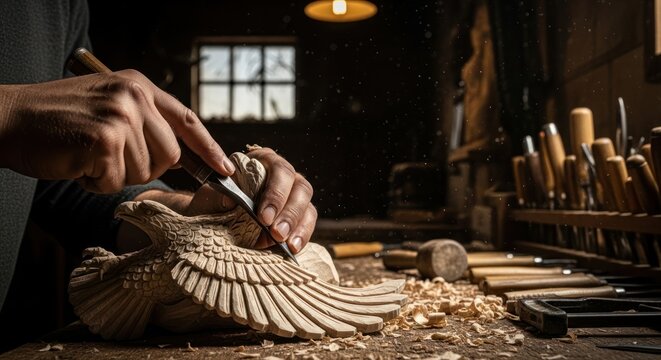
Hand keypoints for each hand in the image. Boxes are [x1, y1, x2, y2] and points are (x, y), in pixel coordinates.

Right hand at [0, 70, 233, 192]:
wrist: (9, 118)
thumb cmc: (59, 120)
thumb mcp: (109, 105)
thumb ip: (145, 122)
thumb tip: (183, 156)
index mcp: (139, 86)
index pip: (188, 120)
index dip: (209, 149)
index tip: (226, 169)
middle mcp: (134, 96)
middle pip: (170, 155)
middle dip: (142, 167)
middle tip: (108, 157)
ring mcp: (120, 115)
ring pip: (144, 171)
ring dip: (114, 174)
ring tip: (88, 155)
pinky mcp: (104, 139)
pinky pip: (116, 181)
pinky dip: (95, 181)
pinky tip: (77, 163)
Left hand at [181, 148, 315, 253]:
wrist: (212, 218)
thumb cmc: (213, 202)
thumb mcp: (208, 197)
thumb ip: (215, 196)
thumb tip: (230, 199)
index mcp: (265, 162)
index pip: (280, 171)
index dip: (276, 194)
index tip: (263, 217)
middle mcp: (285, 176)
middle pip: (301, 188)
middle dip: (289, 213)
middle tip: (276, 234)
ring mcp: (294, 196)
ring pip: (308, 207)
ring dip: (299, 227)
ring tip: (287, 245)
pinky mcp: (298, 216)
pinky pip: (307, 224)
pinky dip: (301, 237)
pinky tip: (293, 249)